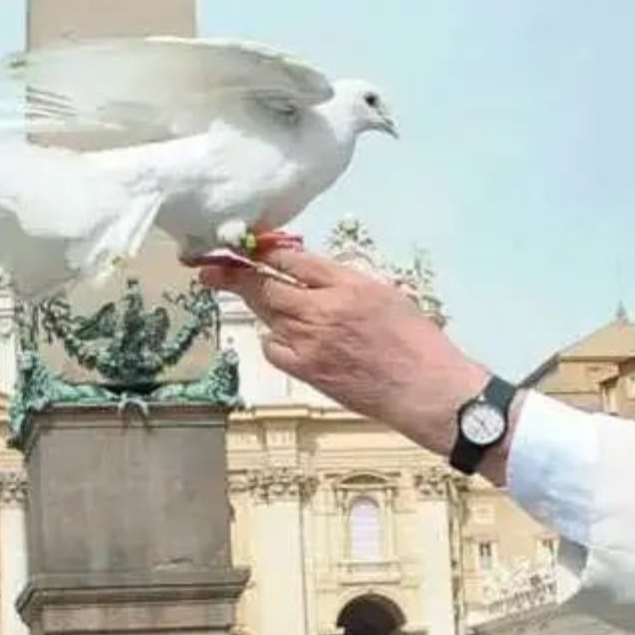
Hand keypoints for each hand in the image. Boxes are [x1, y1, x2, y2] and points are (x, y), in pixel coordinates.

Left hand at [198, 250, 491, 460]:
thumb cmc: (418, 343)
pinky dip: (272, 338)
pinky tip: (280, 336)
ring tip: (231, 290)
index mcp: (347, 284)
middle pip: (266, 285)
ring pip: (266, 314)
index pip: (293, 259)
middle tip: (208, 266)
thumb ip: (348, 282)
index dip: (264, 251)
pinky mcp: (308, 371)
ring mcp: (311, 342)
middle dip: (233, 273)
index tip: (245, 245)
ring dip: (249, 301)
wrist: (426, 389)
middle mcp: (323, 309)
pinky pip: (274, 348)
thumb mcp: (387, 295)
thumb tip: (315, 275)